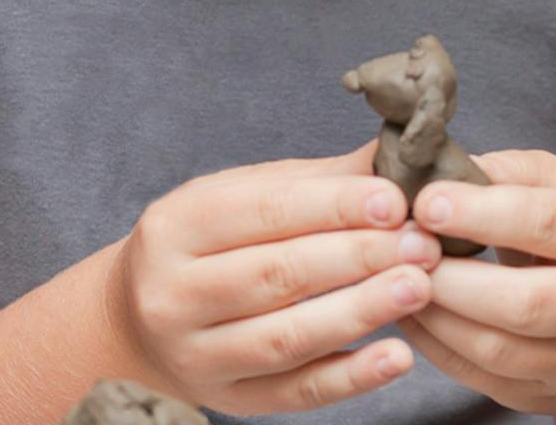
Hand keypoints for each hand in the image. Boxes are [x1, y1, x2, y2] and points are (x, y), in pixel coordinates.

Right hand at [108, 140, 442, 414]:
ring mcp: (197, 355)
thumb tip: (396, 156)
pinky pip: (296, 393)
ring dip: (361, 312)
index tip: (394, 201)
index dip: (334, 206)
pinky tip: (397, 355)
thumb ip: (315, 181)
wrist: (133, 318)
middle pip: (278, 274)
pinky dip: (351, 378)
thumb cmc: (204, 243)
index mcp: (176, 226)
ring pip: (287, 337)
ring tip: (419, 287)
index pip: (265, 212)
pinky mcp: (226, 400)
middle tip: (422, 244)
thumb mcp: (239, 196)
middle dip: (359, 257)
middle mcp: (174, 293)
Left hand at [396, 149, 555, 417]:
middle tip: (403, 249)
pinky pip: (479, 376)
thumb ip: (508, 170)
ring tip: (396, 278)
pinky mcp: (547, 396)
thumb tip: (444, 167)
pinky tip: (410, 311)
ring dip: (435, 314)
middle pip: (523, 301)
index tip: (426, 203)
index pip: (546, 223)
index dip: (480, 213)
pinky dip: (434, 345)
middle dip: (452, 277)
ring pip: (497, 349)